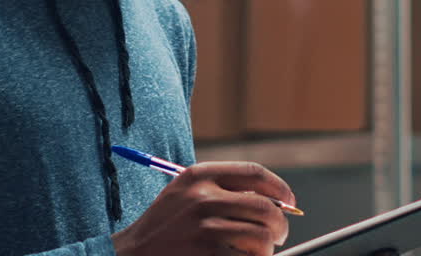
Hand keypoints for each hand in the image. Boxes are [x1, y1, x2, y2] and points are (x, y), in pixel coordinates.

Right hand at [112, 161, 296, 255]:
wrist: (131, 255)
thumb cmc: (166, 228)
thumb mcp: (187, 195)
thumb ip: (224, 191)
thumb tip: (277, 203)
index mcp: (199, 175)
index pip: (255, 173)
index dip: (279, 188)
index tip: (289, 202)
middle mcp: (203, 197)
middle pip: (265, 208)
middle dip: (279, 226)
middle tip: (277, 237)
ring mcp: (204, 228)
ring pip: (261, 238)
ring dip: (265, 251)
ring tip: (255, 254)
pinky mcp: (206, 255)